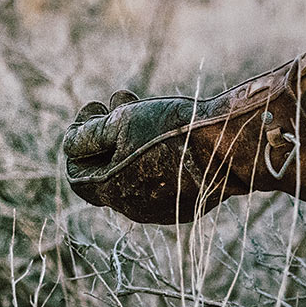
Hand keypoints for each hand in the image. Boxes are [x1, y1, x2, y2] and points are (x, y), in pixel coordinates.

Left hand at [62, 33, 305, 223]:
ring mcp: (162, 205)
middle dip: (100, 132)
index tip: (88, 113)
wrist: (236, 145)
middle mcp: (135, 205)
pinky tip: (159, 118)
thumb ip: (89, 134)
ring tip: (129, 101)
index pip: (76, 174)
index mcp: (114, 191)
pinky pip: (158, 173)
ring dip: (125, 134)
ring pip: (131, 167)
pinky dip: (151, 148)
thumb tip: (69, 142)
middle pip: (104, 168)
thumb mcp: (123, 122)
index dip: (74, 142)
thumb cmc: (176, 131)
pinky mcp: (187, 198)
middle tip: (105, 103)